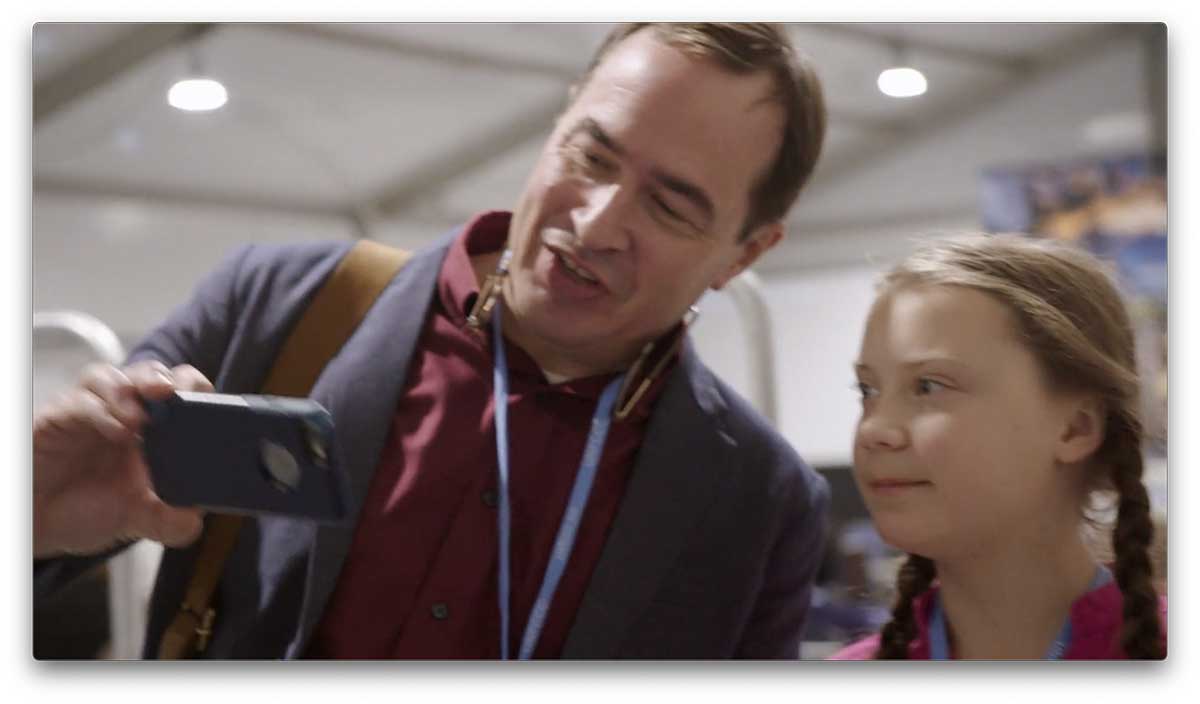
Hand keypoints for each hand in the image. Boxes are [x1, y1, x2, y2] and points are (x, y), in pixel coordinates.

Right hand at [34, 360, 209, 558]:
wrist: (41, 524)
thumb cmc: (90, 509)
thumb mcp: (139, 520)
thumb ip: (169, 521)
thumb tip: (193, 522)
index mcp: (153, 429)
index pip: (179, 390)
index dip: (192, 386)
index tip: (205, 399)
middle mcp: (122, 414)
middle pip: (147, 374)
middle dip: (163, 377)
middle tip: (170, 393)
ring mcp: (89, 413)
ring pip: (109, 377)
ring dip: (128, 391)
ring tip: (139, 419)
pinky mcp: (57, 419)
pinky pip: (77, 402)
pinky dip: (98, 411)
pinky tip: (114, 431)